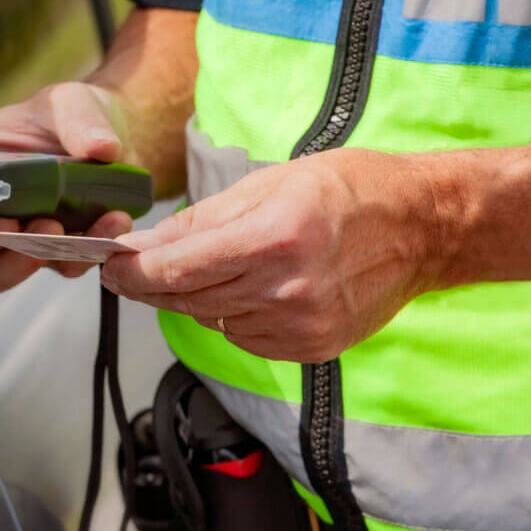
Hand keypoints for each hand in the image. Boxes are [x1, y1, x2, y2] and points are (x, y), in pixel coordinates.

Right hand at [0, 81, 133, 291]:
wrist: (118, 139)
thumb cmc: (73, 114)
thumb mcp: (70, 102)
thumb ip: (78, 119)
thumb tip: (100, 147)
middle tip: (2, 228)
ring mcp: (13, 236)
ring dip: (19, 261)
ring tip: (54, 228)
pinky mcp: (52, 251)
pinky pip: (57, 267)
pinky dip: (81, 253)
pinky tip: (108, 223)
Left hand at [101, 148, 442, 361]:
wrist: (421, 227)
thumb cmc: (349, 189)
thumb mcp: (268, 183)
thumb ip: (202, 220)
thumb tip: (148, 244)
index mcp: (274, 236)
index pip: (178, 269)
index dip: (133, 271)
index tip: (109, 266)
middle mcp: (287, 288)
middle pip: (188, 299)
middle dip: (150, 285)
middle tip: (129, 270)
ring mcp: (301, 324)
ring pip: (211, 320)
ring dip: (191, 298)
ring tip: (195, 269)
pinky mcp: (311, 347)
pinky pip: (243, 337)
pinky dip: (228, 315)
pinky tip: (241, 289)